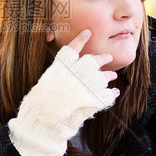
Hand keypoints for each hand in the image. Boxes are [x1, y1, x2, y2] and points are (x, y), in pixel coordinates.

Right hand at [8, 29, 119, 155]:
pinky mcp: (91, 101)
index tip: (88, 32)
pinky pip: (106, 95)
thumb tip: (71, 72)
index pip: (71, 49)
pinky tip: (115, 92)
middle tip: (108, 57)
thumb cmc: (40, 105)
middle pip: (91, 61)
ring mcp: (83, 87)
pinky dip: (111, 93)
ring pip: (101, 76)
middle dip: (101, 58)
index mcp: (59, 69)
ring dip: (108, 75)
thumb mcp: (46, 85)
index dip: (80, 40)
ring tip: (112, 76)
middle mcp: (72, 75)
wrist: (41, 123)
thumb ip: (59, 77)